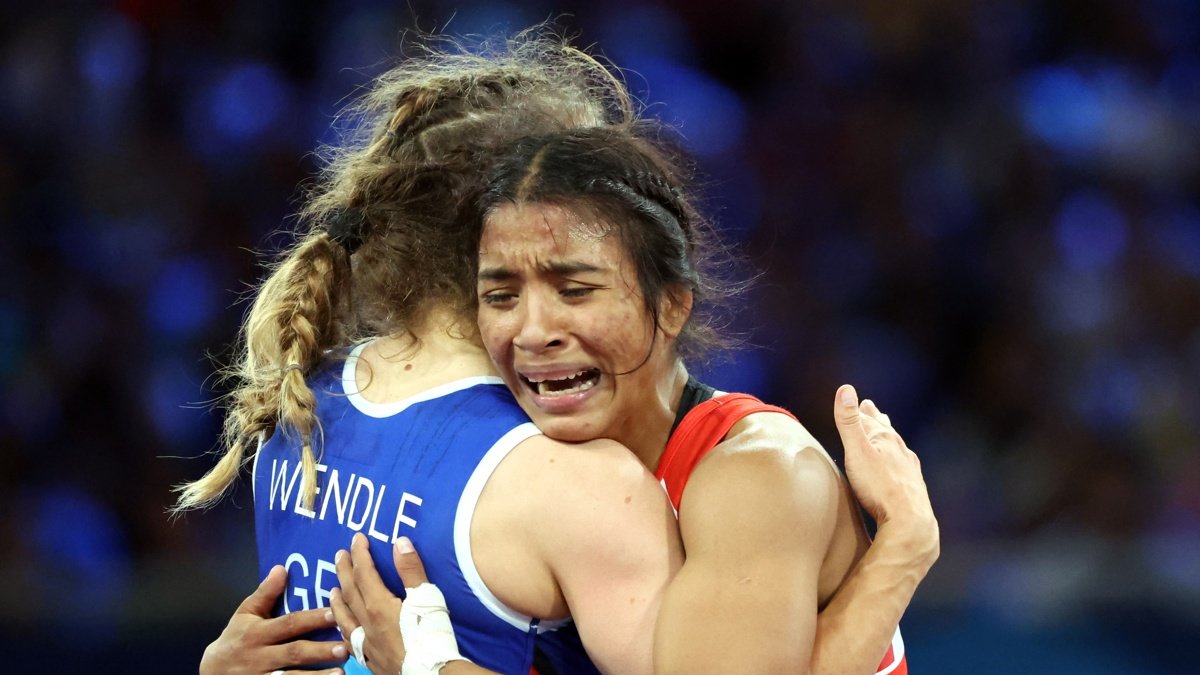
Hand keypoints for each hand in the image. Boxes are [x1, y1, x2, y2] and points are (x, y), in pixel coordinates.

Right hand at [200, 564, 345, 674]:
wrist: (212, 672)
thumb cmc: (235, 639)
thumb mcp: (244, 614)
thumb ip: (265, 594)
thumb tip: (282, 568)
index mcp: (258, 633)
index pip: (288, 624)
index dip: (311, 619)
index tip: (334, 614)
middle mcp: (260, 656)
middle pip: (293, 653)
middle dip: (319, 651)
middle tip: (344, 647)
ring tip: (341, 673)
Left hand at [330, 532, 419, 673]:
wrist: (430, 674)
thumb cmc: (430, 635)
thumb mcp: (426, 597)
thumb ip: (411, 570)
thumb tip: (399, 542)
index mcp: (378, 605)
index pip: (364, 572)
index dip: (360, 553)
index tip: (357, 537)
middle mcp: (366, 623)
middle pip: (350, 592)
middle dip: (344, 571)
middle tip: (339, 555)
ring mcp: (366, 643)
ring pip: (344, 618)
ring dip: (337, 600)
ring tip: (332, 589)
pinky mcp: (370, 659)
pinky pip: (350, 640)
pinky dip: (343, 629)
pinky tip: (344, 629)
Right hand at [834, 384, 938, 561]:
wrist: (909, 521)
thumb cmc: (879, 487)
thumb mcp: (857, 451)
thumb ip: (849, 422)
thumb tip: (845, 389)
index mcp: (885, 440)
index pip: (869, 420)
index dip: (860, 411)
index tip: (858, 401)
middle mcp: (900, 451)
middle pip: (886, 430)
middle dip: (876, 419)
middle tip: (870, 408)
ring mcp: (909, 469)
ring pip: (898, 447)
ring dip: (890, 437)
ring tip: (888, 430)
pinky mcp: (913, 487)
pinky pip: (906, 466)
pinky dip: (901, 459)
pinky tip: (905, 465)